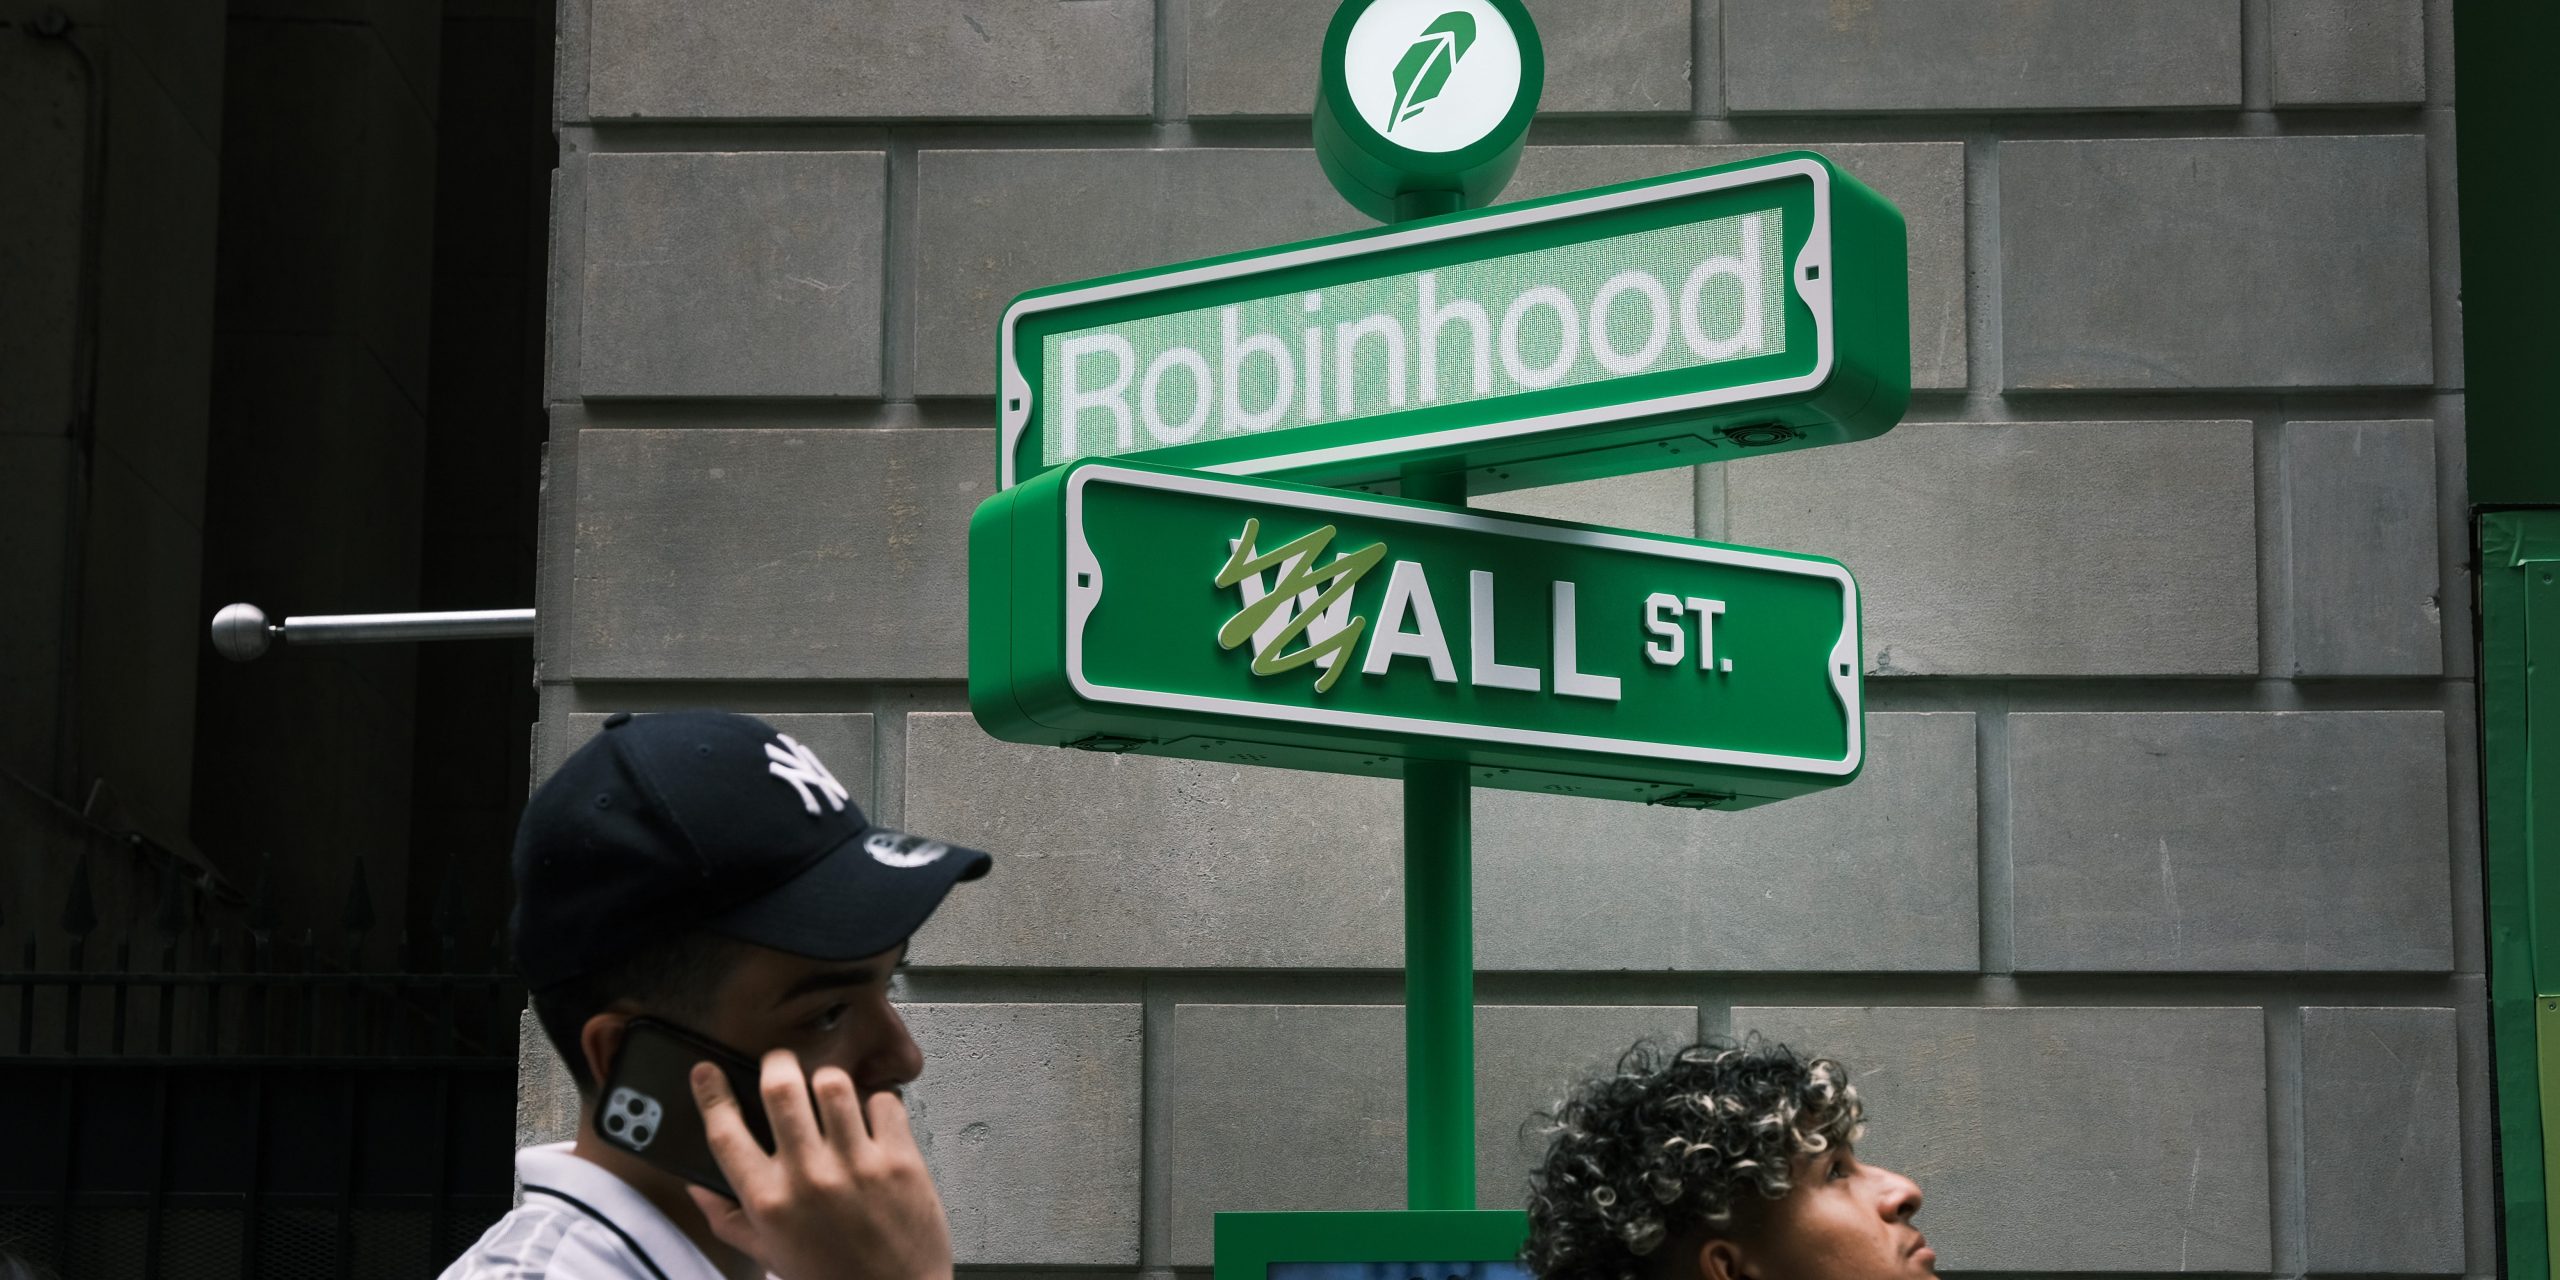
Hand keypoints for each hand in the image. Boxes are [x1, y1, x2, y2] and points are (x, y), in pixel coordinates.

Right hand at [687, 1050, 953, 1279]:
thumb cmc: (831, 1277)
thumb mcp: (769, 1253)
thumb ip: (728, 1218)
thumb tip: (698, 1186)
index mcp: (769, 1202)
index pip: (725, 1132)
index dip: (710, 1094)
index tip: (708, 1073)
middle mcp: (809, 1179)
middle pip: (780, 1088)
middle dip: (776, 1064)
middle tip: (780, 1065)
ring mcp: (857, 1167)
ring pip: (834, 1084)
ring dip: (829, 1082)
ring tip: (830, 1095)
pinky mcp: (900, 1161)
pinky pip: (884, 1102)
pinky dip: (877, 1104)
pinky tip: (871, 1122)